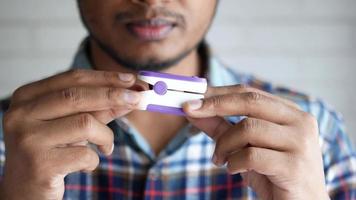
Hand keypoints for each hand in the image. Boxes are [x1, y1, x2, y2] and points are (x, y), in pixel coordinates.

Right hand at [0, 69, 140, 199]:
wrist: (26, 191)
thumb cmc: (53, 152)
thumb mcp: (74, 125)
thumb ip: (99, 108)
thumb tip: (133, 92)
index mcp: (27, 97)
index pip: (72, 79)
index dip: (105, 78)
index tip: (132, 79)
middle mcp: (21, 114)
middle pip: (78, 96)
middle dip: (115, 96)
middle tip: (140, 99)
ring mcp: (28, 139)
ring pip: (85, 124)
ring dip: (105, 136)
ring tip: (105, 146)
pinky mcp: (39, 164)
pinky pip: (85, 154)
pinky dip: (94, 160)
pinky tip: (87, 164)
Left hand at [183, 85, 328, 199]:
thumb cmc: (272, 174)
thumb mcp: (243, 146)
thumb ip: (220, 126)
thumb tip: (192, 109)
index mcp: (290, 112)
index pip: (250, 93)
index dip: (218, 93)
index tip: (192, 97)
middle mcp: (300, 122)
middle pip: (250, 101)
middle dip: (215, 105)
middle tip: (190, 111)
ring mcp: (300, 143)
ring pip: (248, 128)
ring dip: (224, 144)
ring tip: (219, 159)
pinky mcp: (294, 166)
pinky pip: (252, 155)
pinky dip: (234, 162)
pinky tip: (233, 169)